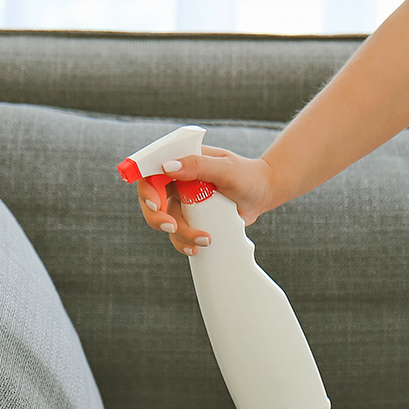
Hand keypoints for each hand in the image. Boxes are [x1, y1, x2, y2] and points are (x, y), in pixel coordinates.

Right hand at [136, 146, 275, 255]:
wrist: (261, 194)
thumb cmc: (246, 175)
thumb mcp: (225, 168)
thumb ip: (198, 165)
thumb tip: (168, 167)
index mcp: (181, 162)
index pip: (151, 171)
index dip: (147, 189)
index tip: (157, 204)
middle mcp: (177, 181)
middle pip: (151, 200)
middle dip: (156, 217)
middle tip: (172, 227)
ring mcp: (183, 202)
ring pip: (166, 221)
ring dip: (180, 234)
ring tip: (204, 238)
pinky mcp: (191, 219)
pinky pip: (178, 234)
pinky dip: (185, 243)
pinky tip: (197, 247)